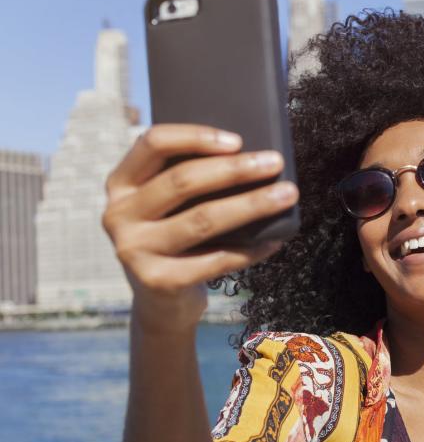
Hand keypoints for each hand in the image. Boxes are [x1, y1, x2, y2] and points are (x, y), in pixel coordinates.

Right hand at [102, 124, 298, 329]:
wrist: (162, 305)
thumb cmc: (177, 243)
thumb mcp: (171, 209)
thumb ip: (191, 183)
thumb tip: (252, 158)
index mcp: (121, 185)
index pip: (152, 144)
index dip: (195, 137)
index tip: (238, 140)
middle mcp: (118, 215)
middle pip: (182, 181)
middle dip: (235, 169)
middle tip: (274, 163)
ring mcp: (134, 250)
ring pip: (203, 219)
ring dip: (252, 204)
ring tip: (286, 195)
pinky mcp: (157, 281)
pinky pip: (215, 260)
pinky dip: (250, 250)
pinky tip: (274, 241)